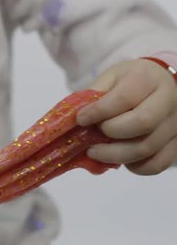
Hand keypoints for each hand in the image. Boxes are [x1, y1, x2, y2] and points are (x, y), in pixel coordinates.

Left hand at [76, 59, 176, 174]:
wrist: (162, 84)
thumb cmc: (131, 81)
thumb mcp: (111, 77)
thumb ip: (95, 95)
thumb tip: (76, 118)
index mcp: (148, 79)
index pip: (125, 97)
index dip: (99, 111)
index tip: (81, 119)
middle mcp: (168, 101)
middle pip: (141, 123)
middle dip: (109, 133)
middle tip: (90, 137)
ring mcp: (176, 124)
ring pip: (147, 147)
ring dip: (115, 155)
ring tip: (95, 151)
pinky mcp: (176, 144)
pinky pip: (157, 164)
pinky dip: (134, 167)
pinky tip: (120, 159)